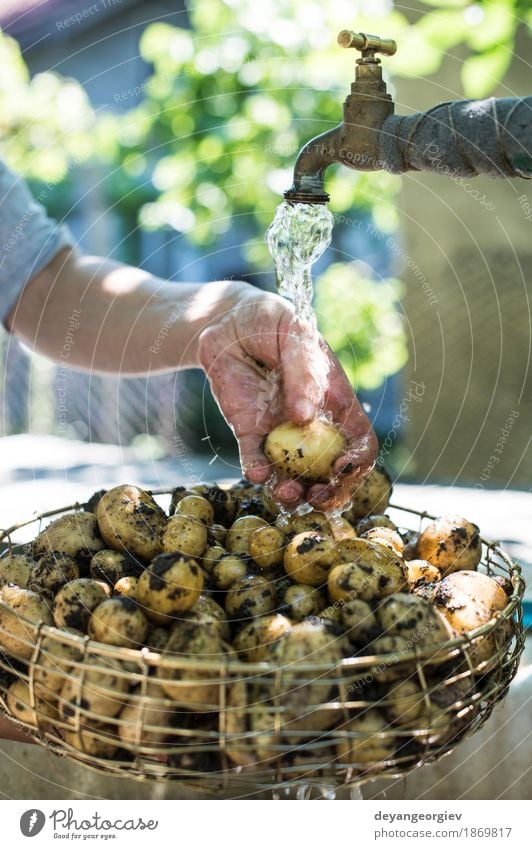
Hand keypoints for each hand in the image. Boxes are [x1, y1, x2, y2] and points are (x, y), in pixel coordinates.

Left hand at [198, 285, 377, 510]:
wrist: (228, 322)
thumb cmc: (271, 321)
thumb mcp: (294, 336)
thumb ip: (302, 374)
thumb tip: (305, 418)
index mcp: (336, 402)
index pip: (360, 442)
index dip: (358, 461)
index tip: (343, 468)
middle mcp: (312, 425)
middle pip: (330, 471)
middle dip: (330, 491)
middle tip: (318, 498)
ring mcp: (281, 432)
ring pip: (294, 475)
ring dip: (295, 492)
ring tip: (288, 493)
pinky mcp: (249, 433)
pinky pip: (255, 461)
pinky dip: (257, 473)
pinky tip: (255, 473)